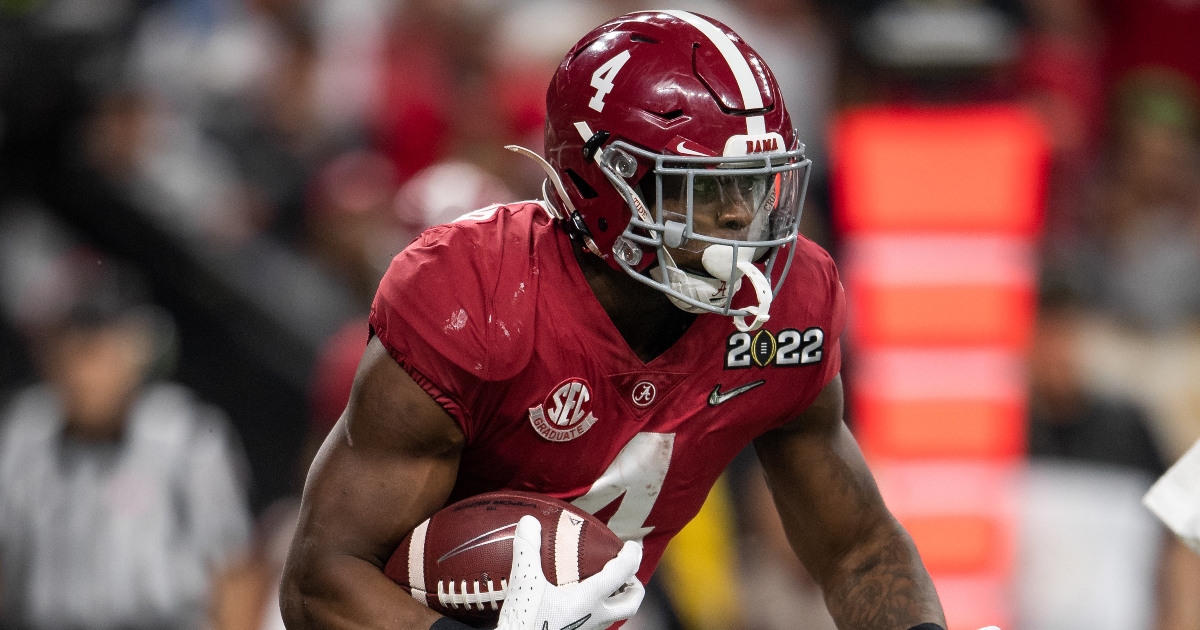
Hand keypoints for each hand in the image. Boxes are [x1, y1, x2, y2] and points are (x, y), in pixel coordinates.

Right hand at [496, 515, 643, 629]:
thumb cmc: (525, 622)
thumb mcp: (525, 584)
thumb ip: (528, 551)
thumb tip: (529, 522)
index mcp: (589, 600)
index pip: (621, 574)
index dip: (631, 557)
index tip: (631, 546)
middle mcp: (594, 617)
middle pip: (630, 604)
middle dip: (634, 586)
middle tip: (628, 572)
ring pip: (614, 615)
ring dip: (616, 599)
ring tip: (607, 584)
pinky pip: (595, 621)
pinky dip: (595, 607)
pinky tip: (577, 600)